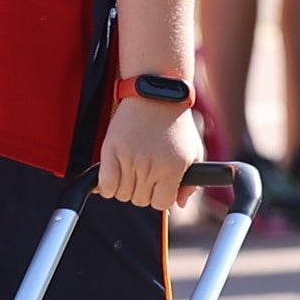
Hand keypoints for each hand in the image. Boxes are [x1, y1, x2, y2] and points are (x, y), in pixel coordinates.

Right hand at [98, 95, 200, 209]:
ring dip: (126, 187)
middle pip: (140, 201)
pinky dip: (107, 186)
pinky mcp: (110, 150)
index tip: (159, 186)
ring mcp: (129, 158)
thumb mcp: (194, 151)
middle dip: (143, 191)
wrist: (155, 96)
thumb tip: (181, 203)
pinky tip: (114, 175)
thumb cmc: (176, 125)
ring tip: (132, 169)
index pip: (161, 203)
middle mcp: (150, 166)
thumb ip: (190, 181)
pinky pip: (105, 185)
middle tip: (146, 173)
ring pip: (122, 194)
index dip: (160, 197)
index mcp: (173, 168)